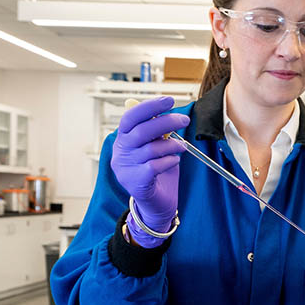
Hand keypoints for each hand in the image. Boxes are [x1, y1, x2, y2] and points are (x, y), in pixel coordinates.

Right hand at [111, 97, 189, 244]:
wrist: (156, 203)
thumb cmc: (157, 171)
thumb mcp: (156, 147)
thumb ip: (157, 132)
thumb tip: (167, 112)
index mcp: (123, 140)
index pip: (130, 118)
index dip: (148, 107)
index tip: (168, 101)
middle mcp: (120, 153)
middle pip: (141, 131)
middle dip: (165, 122)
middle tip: (184, 119)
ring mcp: (125, 168)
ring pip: (150, 149)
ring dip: (171, 144)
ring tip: (183, 145)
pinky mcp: (135, 182)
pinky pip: (154, 166)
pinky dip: (169, 160)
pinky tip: (175, 160)